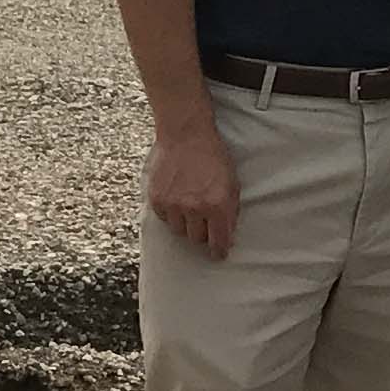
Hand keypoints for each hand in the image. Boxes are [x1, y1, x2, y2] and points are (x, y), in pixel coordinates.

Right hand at [147, 123, 240, 259]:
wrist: (186, 136)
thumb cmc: (213, 157)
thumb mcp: (232, 181)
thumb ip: (230, 208)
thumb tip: (227, 232)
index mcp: (217, 204)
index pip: (218, 240)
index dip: (219, 250)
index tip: (219, 254)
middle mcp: (194, 208)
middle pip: (197, 239)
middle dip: (203, 233)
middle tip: (205, 223)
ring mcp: (174, 205)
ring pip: (180, 231)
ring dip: (187, 224)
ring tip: (191, 207)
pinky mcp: (157, 200)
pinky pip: (165, 219)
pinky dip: (172, 214)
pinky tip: (178, 199)